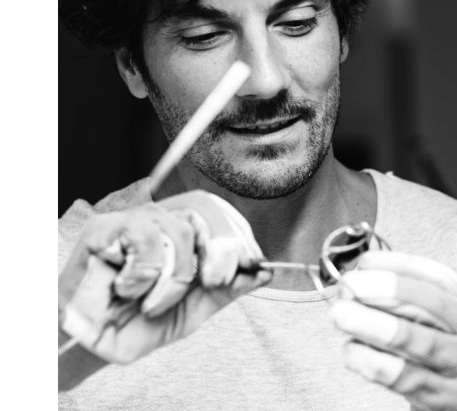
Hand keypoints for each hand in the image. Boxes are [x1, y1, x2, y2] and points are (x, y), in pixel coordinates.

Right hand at [59, 190, 270, 364]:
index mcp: (179, 229)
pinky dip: (145, 277)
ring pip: (179, 231)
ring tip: (153, 302)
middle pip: (203, 208)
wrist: (94, 343)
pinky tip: (129, 290)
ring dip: (175, 279)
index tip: (251, 263)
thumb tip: (267, 271)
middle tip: (212, 282)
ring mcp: (132, 219)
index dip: (237, 232)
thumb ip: (229, 288)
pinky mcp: (105, 229)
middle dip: (220, 249)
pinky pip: (146, 241)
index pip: (215, 210)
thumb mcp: (195, 306)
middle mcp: (158, 217)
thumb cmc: (140, 320)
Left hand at [330, 251, 456, 410]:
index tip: (365, 261)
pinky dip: (374, 362)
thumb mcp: (443, 335)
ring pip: (417, 341)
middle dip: (384, 290)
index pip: (440, 278)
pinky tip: (352, 352)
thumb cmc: (450, 372)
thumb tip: (356, 287)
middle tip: (349, 285)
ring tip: (341, 315)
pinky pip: (407, 378)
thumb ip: (408, 311)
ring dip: (373, 324)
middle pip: (430, 304)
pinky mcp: (450, 403)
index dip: (400, 265)